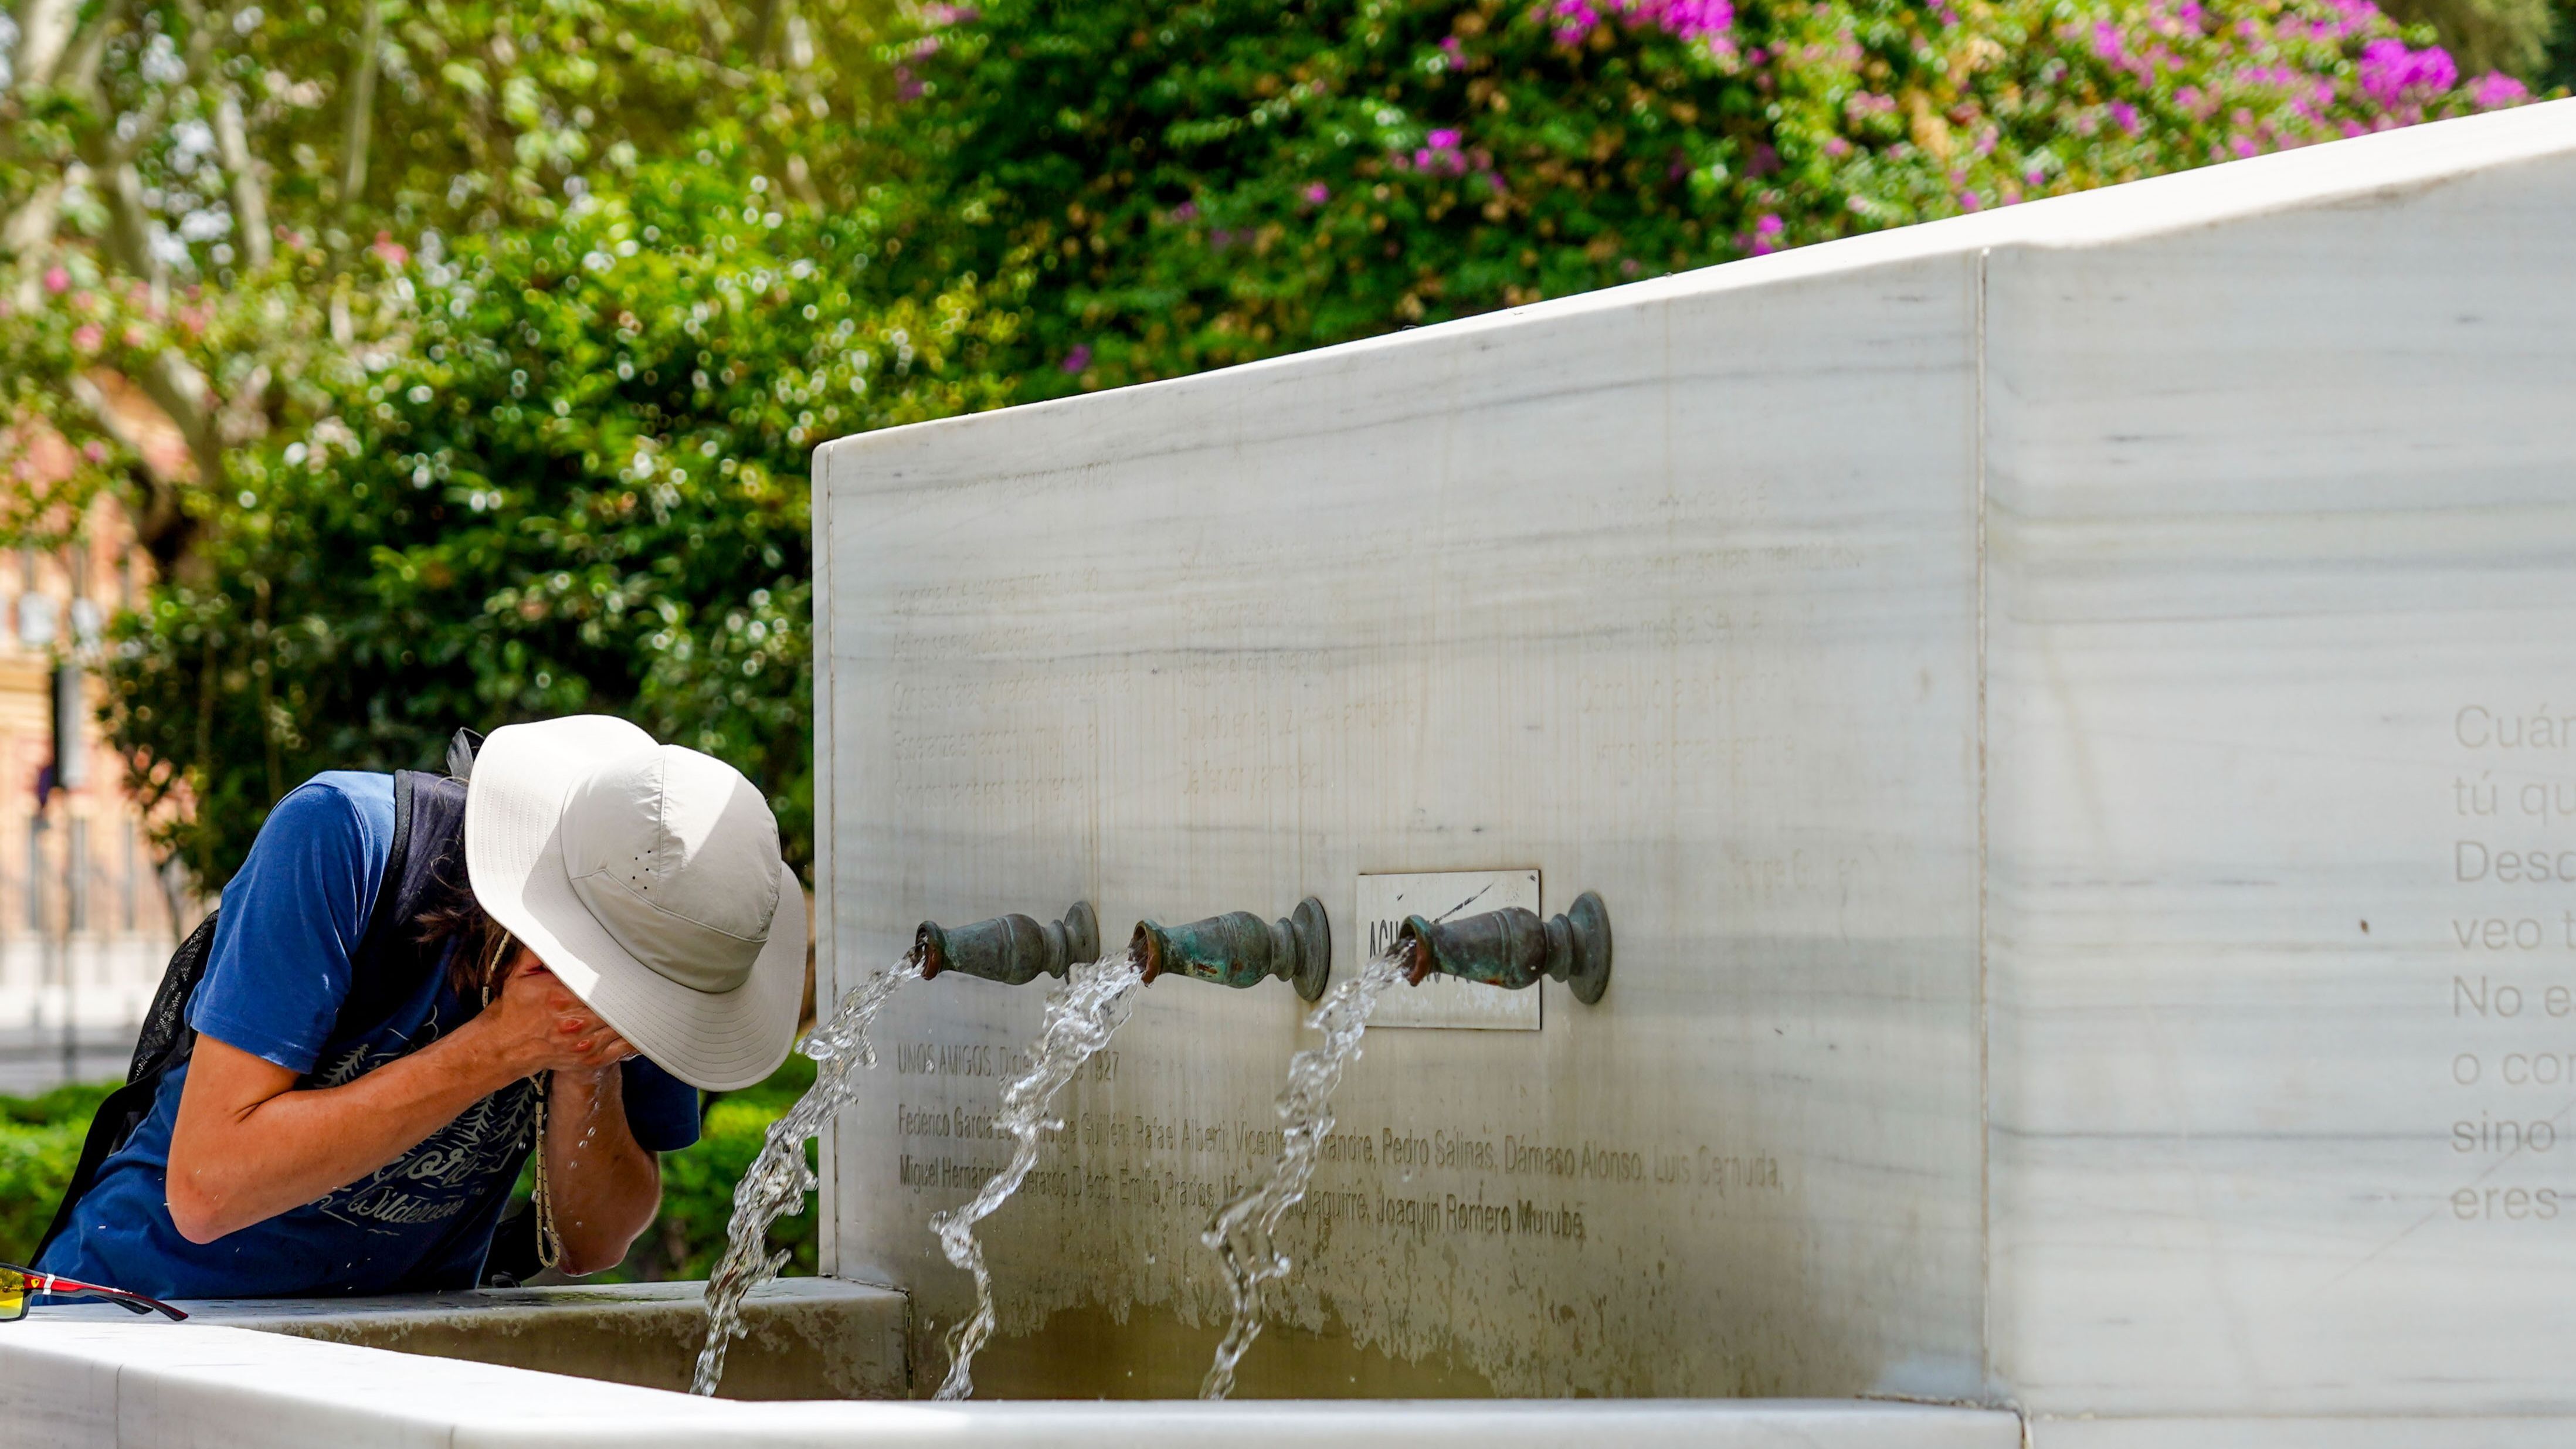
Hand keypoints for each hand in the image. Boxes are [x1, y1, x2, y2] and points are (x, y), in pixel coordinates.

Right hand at [477, 948, 636, 1077]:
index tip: (631, 969)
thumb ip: (539, 952)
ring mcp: (584, 1044)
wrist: (505, 1045)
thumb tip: (555, 933)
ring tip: (648, 1000)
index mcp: (561, 997)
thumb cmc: (515, 1010)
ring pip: (623, 1026)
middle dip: (631, 994)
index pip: (601, 985)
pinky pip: (622, 1048)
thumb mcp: (520, 974)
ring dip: (636, 1014)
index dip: (619, 977)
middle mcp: (575, 1022)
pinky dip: (635, 1038)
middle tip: (646, 983)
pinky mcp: (590, 1059)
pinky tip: (643, 1026)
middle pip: (617, 1005)